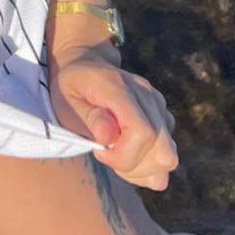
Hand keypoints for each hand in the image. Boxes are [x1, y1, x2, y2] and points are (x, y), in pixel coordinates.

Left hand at [48, 45, 179, 189]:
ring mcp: (159, 107)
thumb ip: (91, 118)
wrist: (85, 65)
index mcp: (121, 89)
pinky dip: (147, 164)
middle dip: (133, 167)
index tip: (99, 152)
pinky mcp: (163, 118)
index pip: (143, 133)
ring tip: (116, 154)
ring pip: (168, 158)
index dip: (123, 155)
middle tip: (107, 155)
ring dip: (140, 168)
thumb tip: (109, 138)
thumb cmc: (71, 88)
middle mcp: (147, 97)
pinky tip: (126, 152)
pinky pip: (166, 156)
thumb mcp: (67, 100)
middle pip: (163, 152)